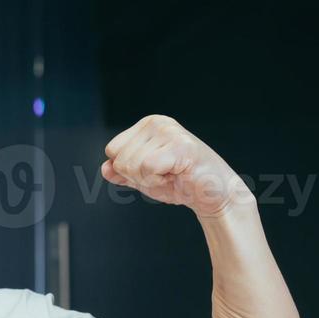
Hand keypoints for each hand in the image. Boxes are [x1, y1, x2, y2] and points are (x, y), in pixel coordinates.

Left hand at [102, 115, 252, 217]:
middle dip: (138, 177)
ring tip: (171, 175)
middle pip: (120, 159)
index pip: (112, 150)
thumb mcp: (144, 178)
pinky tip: (176, 176)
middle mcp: (156, 123)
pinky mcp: (180, 146)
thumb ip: (123, 173)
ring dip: (150, 180)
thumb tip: (105, 168)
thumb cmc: (181, 182)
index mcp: (146, 125)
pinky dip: (158, 181)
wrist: (212, 195)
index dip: (127, 170)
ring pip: (132, 164)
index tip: (151, 171)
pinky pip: (147, 168)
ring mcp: (169, 132)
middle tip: (163, 175)